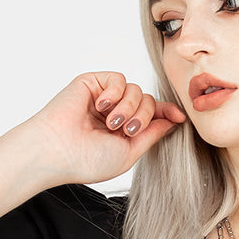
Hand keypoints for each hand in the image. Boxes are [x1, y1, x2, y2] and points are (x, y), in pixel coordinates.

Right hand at [24, 71, 187, 185]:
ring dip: (129, 108)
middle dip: (144, 116)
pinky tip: (101, 106)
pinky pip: (119, 79)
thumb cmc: (87, 159)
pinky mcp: (92, 84)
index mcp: (122, 132)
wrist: (58, 150)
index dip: (166, 113)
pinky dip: (115, 93)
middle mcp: (114, 114)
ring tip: (111, 123)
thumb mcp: (129, 152)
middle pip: (147, 102)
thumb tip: (172, 121)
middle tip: (127, 130)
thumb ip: (152, 135)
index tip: (180, 117)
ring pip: (136, 90)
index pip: (150, 116)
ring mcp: (104, 99)